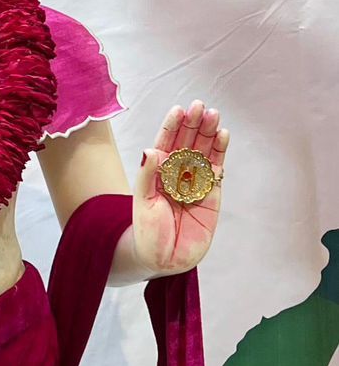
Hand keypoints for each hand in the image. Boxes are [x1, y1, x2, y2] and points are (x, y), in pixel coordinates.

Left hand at [132, 99, 228, 274]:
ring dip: (209, 133)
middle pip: (188, 142)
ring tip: (214, 115)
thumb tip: (151, 149)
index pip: (166, 143)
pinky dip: (221, 153)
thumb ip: (147, 176)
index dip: (172, 126)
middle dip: (194, 124)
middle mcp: (178, 174)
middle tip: (200, 106)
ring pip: (204, 152)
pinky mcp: (211, 194)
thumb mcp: (142, 202)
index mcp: (158, 172)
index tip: (178, 110)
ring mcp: (196, 182)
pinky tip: (223, 136)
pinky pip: (216, 169)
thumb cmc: (147, 232)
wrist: (164, 259)